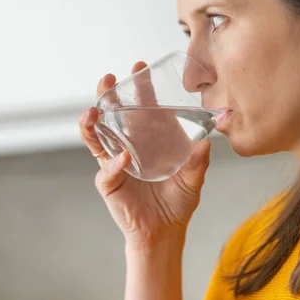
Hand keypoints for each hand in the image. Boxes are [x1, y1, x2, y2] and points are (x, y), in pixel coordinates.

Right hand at [79, 62, 211, 249]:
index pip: (140, 106)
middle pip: (112, 115)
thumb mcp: (193, 179)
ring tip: (93, 111)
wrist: (165, 231)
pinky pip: (107, 170)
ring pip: (97, 137)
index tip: (139, 67)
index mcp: (148, 138)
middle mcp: (128, 144)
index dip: (138, 87)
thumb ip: (198, 162)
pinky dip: (114, 163)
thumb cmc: (177, 202)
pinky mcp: (108, 182)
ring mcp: (115, 162)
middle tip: (108, 80)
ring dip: (92, 122)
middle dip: (107, 96)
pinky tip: (123, 157)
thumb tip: (206, 143)